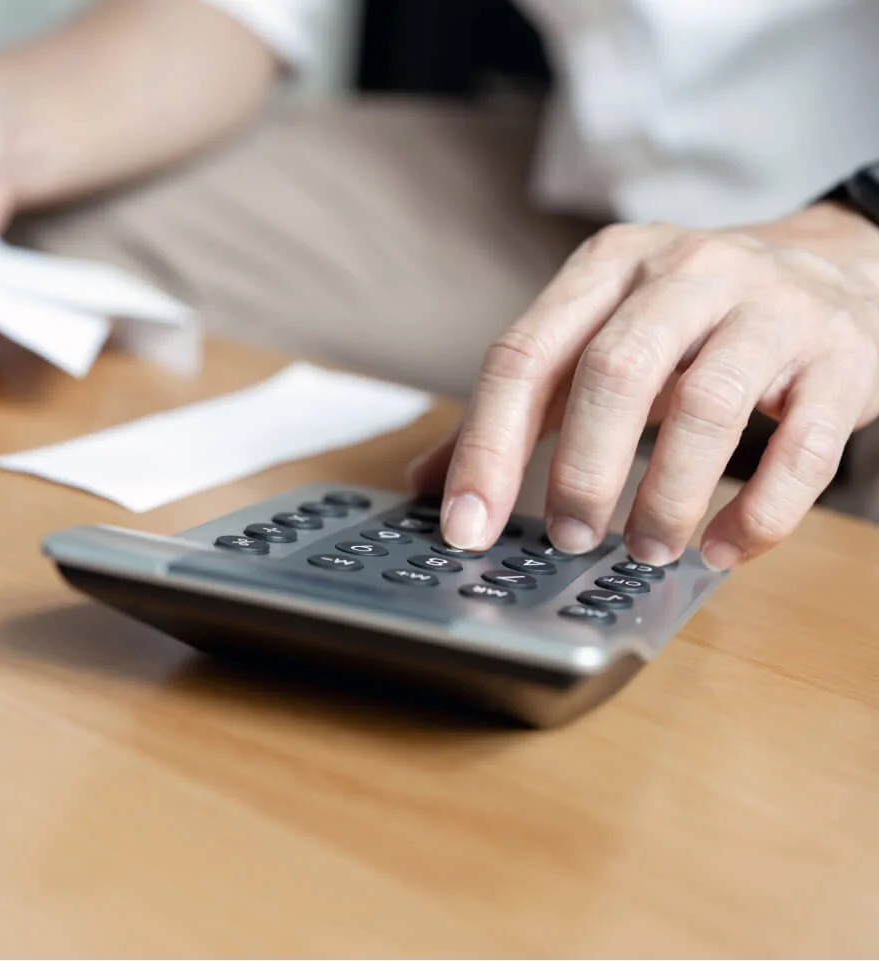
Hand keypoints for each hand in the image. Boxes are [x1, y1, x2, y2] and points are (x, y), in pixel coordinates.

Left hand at [413, 201, 878, 569]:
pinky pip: (800, 449)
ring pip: (708, 407)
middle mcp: (686, 272)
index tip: (464, 524)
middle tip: (566, 537)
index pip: (524, 355)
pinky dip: (757, 513)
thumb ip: (518, 407)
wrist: (843, 268)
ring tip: (643, 548)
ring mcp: (772, 309)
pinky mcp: (840, 359)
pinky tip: (720, 548)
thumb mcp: (598, 336)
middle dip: (580, 470)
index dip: (485, 447)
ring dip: (666, 496)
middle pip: (612, 372)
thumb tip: (427, 482)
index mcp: (607, 268)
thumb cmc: (693, 320)